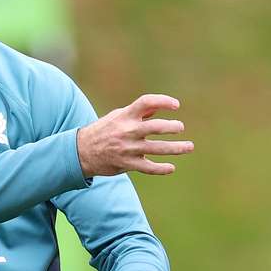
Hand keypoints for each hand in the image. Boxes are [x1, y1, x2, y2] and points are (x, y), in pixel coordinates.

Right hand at [76, 94, 193, 176]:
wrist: (81, 151)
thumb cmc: (104, 130)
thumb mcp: (117, 116)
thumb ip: (138, 113)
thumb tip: (158, 109)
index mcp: (125, 115)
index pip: (146, 102)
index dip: (163, 101)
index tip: (176, 105)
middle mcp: (128, 131)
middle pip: (156, 127)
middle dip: (172, 127)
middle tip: (180, 127)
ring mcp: (128, 148)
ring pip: (157, 148)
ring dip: (176, 148)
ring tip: (189, 146)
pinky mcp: (127, 164)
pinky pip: (148, 167)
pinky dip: (161, 169)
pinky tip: (171, 167)